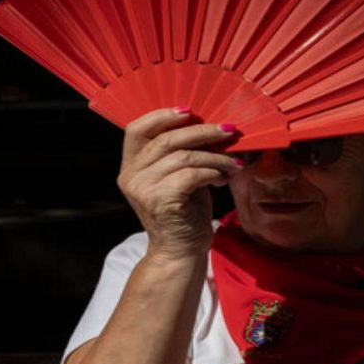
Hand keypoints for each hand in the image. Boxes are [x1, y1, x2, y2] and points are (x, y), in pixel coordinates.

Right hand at [116, 107, 240, 259]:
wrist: (180, 251)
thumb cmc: (183, 212)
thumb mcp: (176, 176)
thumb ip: (178, 153)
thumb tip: (208, 125)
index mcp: (131, 166)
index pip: (136, 129)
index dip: (162, 115)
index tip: (190, 112)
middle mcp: (131, 176)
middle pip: (166, 139)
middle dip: (202, 132)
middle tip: (228, 130)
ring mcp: (143, 189)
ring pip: (184, 157)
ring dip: (215, 156)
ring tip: (232, 162)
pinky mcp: (160, 201)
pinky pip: (192, 175)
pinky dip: (212, 172)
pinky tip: (222, 178)